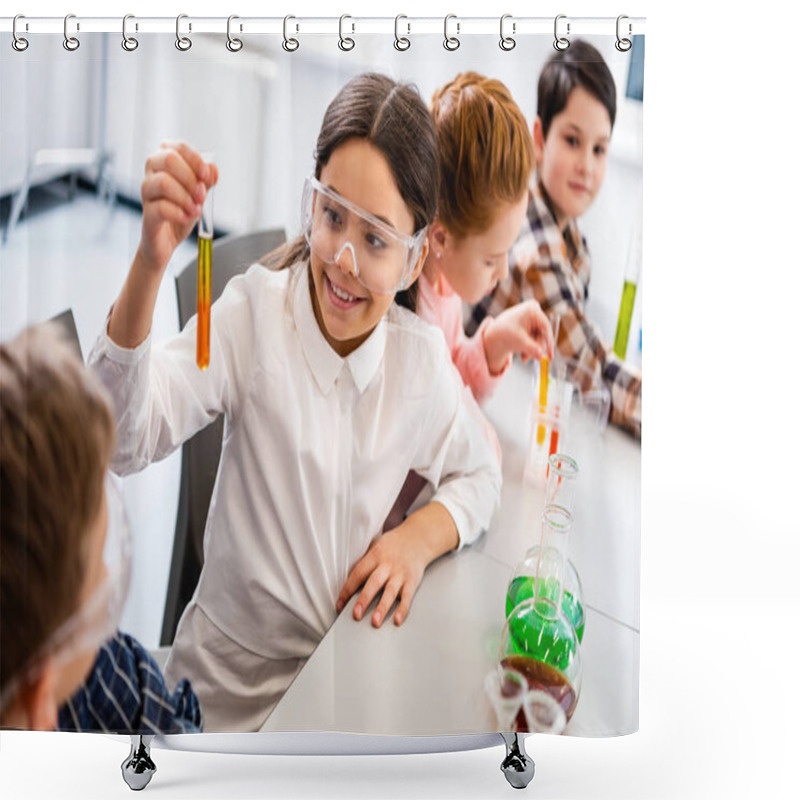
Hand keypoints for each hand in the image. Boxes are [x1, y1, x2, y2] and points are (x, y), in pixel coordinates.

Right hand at [138, 142, 217, 274]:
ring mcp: (147, 193)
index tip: (207, 175)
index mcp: (165, 163)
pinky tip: (186, 218)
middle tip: (201, 196)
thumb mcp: (198, 195)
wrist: (166, 242)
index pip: (178, 148)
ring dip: (185, 197)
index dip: (195, 159)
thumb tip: (213, 168)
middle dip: (191, 178)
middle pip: (168, 159)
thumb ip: (206, 181)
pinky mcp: (147, 214)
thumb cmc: (180, 214)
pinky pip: (161, 207)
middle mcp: (152, 173)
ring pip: (163, 182)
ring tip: (195, 210)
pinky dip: (179, 213)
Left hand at [336, 503, 457, 627]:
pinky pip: (407, 596)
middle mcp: (388, 565)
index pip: (358, 573)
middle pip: (374, 583)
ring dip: (382, 608)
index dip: (348, 589)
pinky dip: (403, 609)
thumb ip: (365, 560)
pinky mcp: (412, 580)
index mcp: (375, 555)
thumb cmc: (394, 544)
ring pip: (390, 592)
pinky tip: (397, 620)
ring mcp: (401, 573)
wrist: (418, 538)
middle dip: (364, 600)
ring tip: (375, 622)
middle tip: (356, 615)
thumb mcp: (376, 545)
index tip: (340, 604)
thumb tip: (348, 579)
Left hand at [482, 300, 554, 373]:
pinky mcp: (533, 322)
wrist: (495, 333)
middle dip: (537, 349)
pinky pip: (536, 336)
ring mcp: (534, 315)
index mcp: (532, 310)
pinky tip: (522, 349)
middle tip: (530, 360)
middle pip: (543, 333)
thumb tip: (541, 356)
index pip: (546, 327)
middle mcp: (534, 310)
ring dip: (533, 349)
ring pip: (540, 337)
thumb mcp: (519, 342)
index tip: (550, 357)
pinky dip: (531, 345)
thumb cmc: (505, 334)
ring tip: (523, 357)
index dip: (549, 343)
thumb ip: (531, 349)